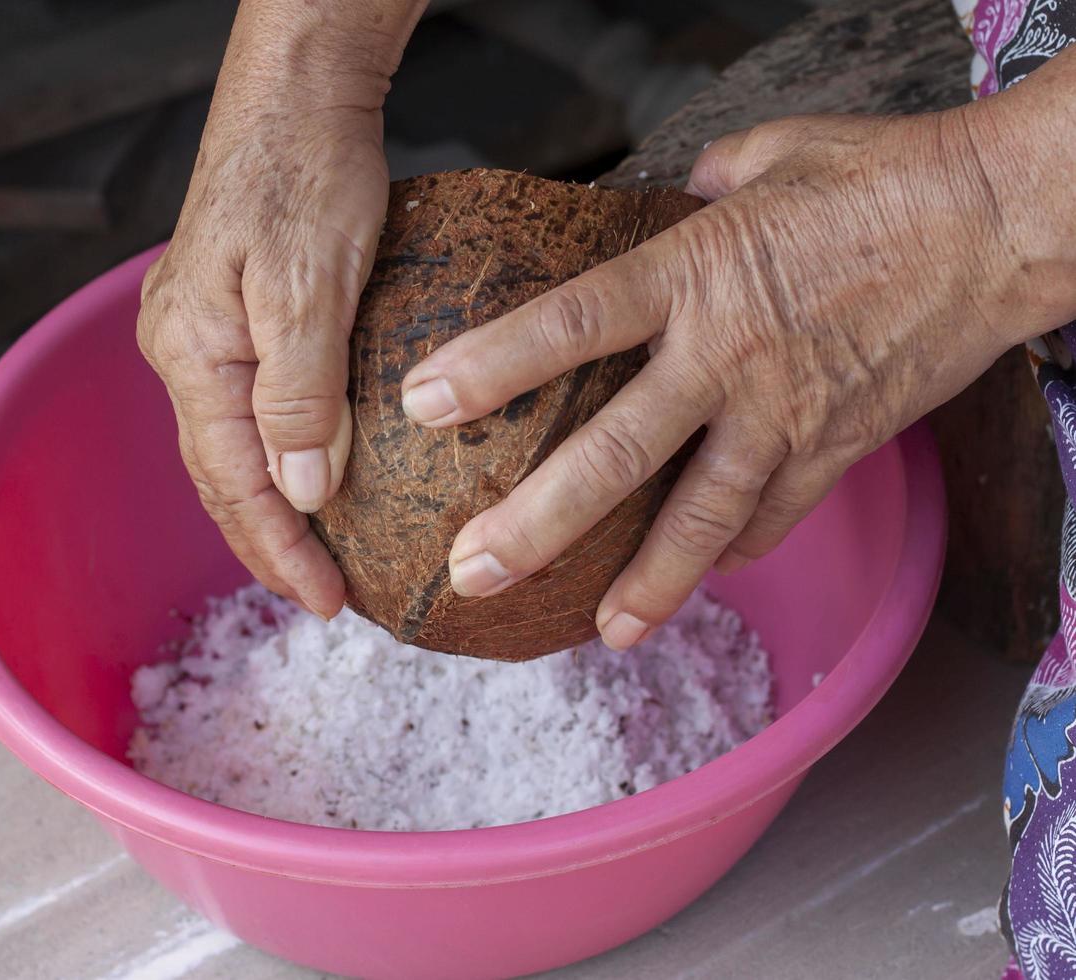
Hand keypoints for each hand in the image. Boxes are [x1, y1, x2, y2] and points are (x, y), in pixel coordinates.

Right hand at [138, 1, 422, 616]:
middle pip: (219, 474)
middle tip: (325, 597)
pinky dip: (275, 455)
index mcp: (191, 351)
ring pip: (229, 445)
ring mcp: (199, 329)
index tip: (330, 601)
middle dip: (269, 543)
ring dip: (269, 506)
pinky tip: (307, 475)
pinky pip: (245, 406)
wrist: (297, 90)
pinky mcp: (229, 311)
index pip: (233, 481)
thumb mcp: (309, 287)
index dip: (281, 549)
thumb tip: (303, 492)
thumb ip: (303, 395)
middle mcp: (181, 348)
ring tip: (314, 556)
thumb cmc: (303, 170)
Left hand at [400, 85, 1075, 648]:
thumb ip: (699, 188)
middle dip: (538, 522)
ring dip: (645, 584)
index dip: (491, 367)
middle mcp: (727, 355)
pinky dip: (729, 554)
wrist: (1001, 223)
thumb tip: (671, 191)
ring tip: (597, 634)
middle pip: (615, 454)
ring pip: (700, 518)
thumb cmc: (880, 178)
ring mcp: (784, 413)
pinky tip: (694, 583)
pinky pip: (771, 518)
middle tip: (474, 571)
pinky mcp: (837, 447)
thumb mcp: (769, 157)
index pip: (570, 325)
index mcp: (694, 273)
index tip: (421, 405)